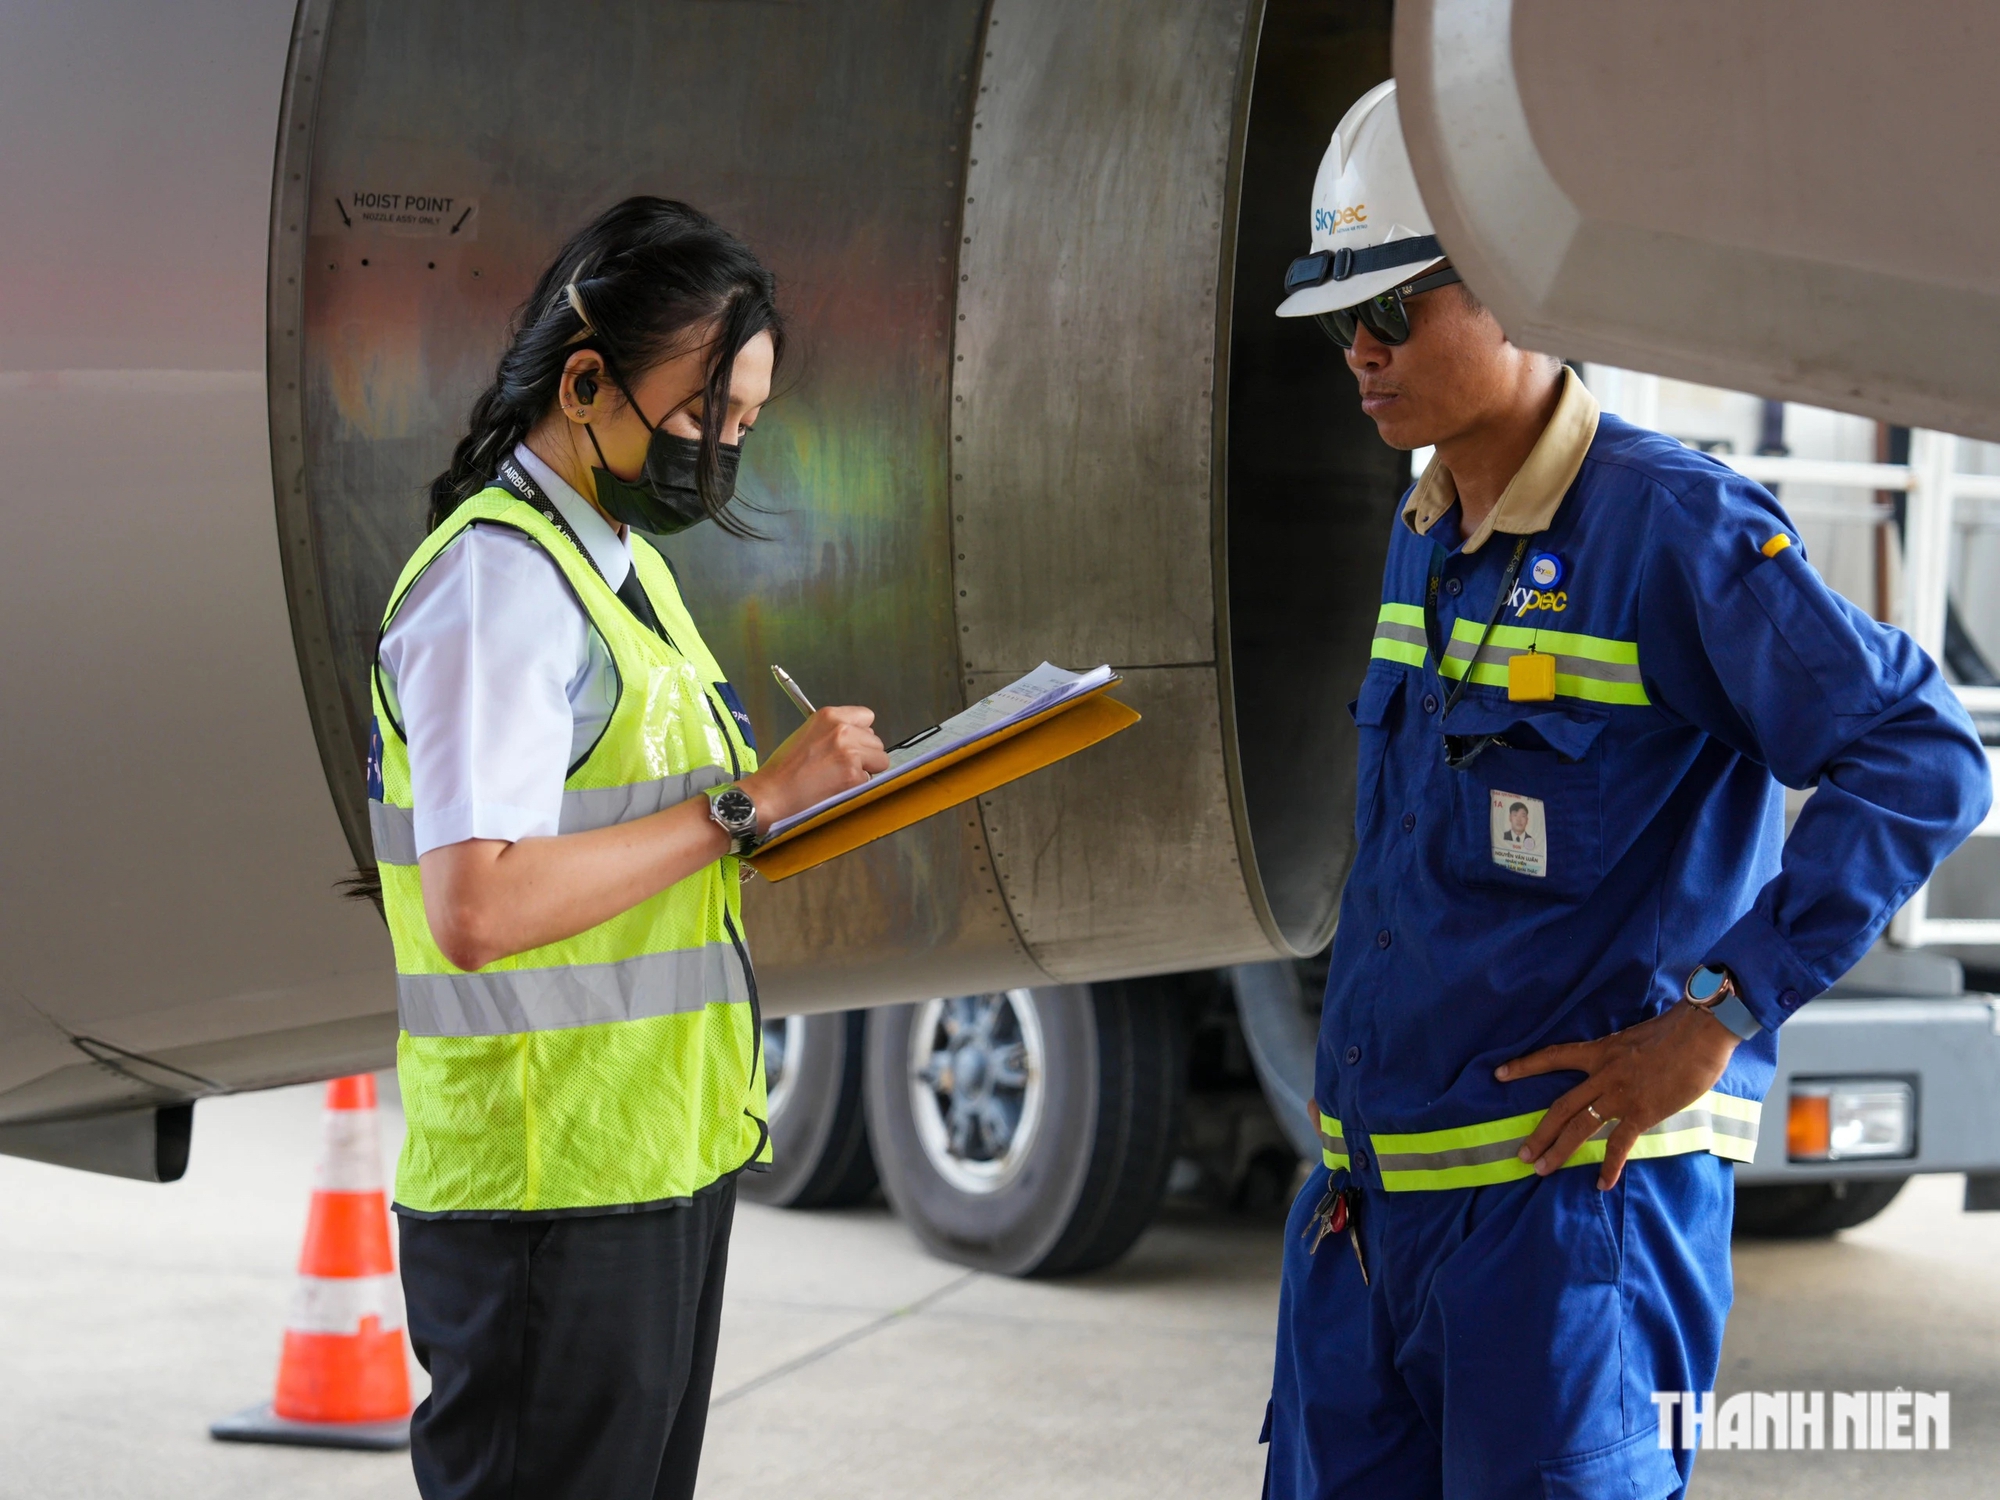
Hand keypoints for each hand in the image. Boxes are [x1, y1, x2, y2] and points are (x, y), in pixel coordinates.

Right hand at [738, 706, 887, 828]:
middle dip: (864, 753)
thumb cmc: (784, 768)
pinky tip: (837, 787)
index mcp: (829, 716)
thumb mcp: (808, 733)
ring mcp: (850, 753)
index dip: (860, 732)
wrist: (772, 793)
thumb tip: (858, 737)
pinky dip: (858, 786)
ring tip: (839, 776)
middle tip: (840, 765)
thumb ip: (833, 730)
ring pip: (880, 759)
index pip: (867, 716)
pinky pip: (870, 779)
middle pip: (875, 740)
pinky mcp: (854, 775)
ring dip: (866, 769)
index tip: (851, 743)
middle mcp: (842, 730)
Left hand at [1494, 1002, 1741, 1188]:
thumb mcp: (1637, 1037)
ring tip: (1541, 1169)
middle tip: (1521, 1154)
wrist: (1700, 1032)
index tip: (1499, 1074)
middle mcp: (1602, 1074)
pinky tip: (1602, 1184)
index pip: (1553, 1057)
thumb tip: (1624, 1065)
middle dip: (1539, 1132)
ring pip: (1579, 1127)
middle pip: (1559, 1107)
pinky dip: (1610, 1167)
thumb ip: (1623, 1055)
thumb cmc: (1677, 1030)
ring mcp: (1620, 1095)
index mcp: (1600, 1051)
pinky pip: (1619, 1145)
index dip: (1525, 1066)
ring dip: (1558, 1151)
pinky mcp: (1642, 1112)